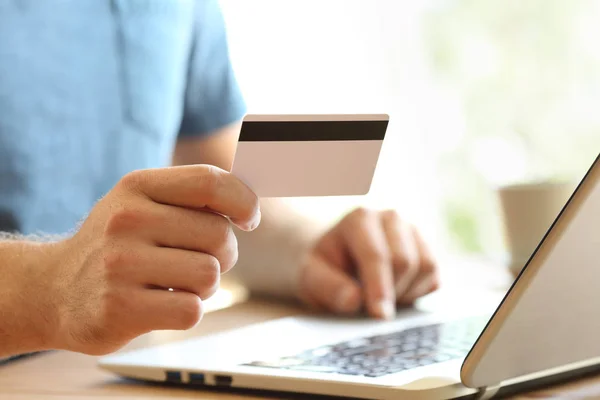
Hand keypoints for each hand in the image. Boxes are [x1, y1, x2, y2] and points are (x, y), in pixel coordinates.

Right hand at [46, 165, 259, 354]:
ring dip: (204, 286)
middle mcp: (127, 220)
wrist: (53, 290)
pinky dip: (188, 310)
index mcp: (137, 186)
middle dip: (222, 254)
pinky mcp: (120, 308)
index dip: (244, 201)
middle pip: (219, 234)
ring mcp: (121, 264)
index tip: (248, 219)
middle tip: (196, 261)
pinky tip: (162, 304)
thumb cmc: (116, 245)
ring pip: (209, 274)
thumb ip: (193, 196)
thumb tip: (251, 202)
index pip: (210, 181)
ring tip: (175, 284)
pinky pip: (191, 310)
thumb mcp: (142, 204)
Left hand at [298, 208, 438, 318]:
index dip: (379, 288)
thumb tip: (354, 300)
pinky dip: (416, 294)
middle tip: (370, 309)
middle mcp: (390, 218)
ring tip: (379, 298)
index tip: (379, 315)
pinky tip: (393, 294)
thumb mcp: (311, 277)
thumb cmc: (322, 268)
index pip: (376, 255)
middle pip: (405, 262)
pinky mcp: (426, 250)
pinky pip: (434, 279)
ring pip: (425, 268)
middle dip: (390, 292)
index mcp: (359, 219)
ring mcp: (412, 232)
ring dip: (405, 293)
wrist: (334, 262)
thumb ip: (328, 287)